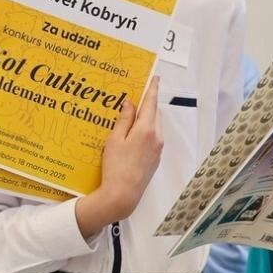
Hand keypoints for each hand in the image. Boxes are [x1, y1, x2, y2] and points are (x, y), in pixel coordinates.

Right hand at [76, 77, 162, 237]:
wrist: (123, 194)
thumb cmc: (115, 167)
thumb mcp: (114, 140)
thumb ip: (124, 120)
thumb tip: (131, 104)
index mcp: (146, 129)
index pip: (151, 103)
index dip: (153, 89)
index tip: (156, 77)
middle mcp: (157, 137)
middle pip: (155, 113)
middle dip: (147, 104)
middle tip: (134, 99)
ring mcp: (158, 149)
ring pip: (155, 126)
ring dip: (146, 119)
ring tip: (130, 119)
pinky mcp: (156, 158)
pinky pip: (154, 138)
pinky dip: (146, 131)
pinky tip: (132, 137)